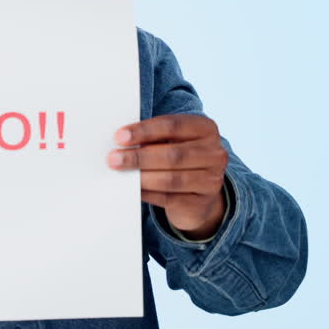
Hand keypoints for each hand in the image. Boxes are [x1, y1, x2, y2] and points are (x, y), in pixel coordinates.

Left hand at [107, 114, 226, 239]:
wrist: (199, 193)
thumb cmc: (178, 158)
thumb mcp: (172, 141)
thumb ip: (153, 138)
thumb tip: (121, 141)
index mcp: (206, 129)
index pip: (173, 126)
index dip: (144, 131)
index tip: (120, 137)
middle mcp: (215, 153)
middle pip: (173, 154)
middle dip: (139, 157)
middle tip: (113, 158)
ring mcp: (212, 180)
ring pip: (172, 179)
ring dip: (142, 176)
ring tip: (119, 173)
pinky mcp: (201, 203)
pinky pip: (169, 198)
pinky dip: (148, 193)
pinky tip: (133, 189)